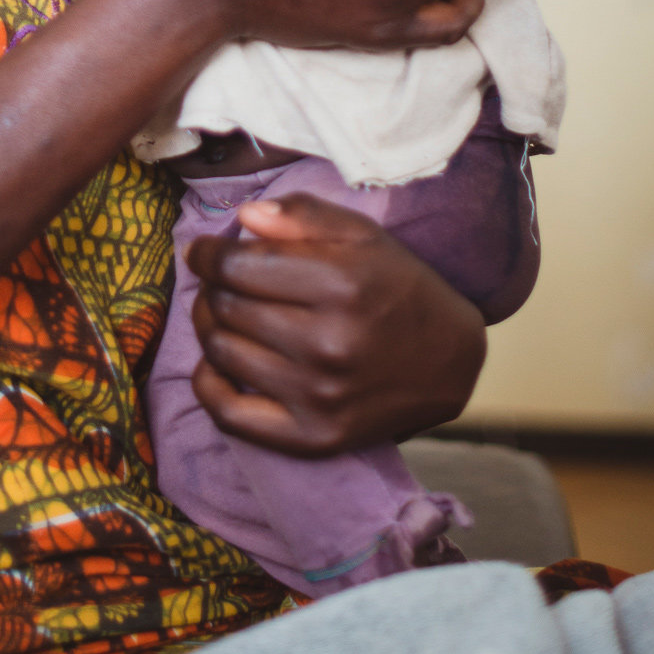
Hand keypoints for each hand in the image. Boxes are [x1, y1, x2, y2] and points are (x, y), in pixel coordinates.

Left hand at [186, 193, 486, 454]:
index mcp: (341, 284)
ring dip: (210, 327)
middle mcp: (329, 343)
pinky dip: (207, 385)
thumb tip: (244, 217)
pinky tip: (214, 362)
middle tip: (220, 280)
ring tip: (225, 313)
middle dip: (211, 286)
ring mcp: (320, 395)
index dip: (208, 254)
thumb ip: (304, 216)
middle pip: (225, 306)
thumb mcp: (363, 235)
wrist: (449, 362)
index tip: (204, 251)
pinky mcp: (315, 437)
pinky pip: (229, 414)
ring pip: (221, 351)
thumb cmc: (398, 288)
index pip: (236, 266)